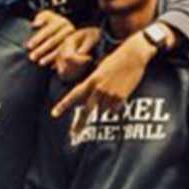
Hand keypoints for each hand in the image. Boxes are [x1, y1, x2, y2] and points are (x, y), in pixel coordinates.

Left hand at [27, 9, 77, 65]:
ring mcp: (72, 39)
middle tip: (32, 57)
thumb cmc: (50, 22)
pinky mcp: (73, 48)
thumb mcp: (46, 15)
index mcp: (61, 22)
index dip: (38, 38)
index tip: (29, 46)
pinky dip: (58, 61)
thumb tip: (35, 25)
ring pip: (59, 49)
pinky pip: (64, 55)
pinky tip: (51, 66)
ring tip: (40, 63)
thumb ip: (41, 18)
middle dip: (42, 49)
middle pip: (53, 40)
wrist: (62, 28)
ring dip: (49, 57)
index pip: (48, 30)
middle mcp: (68, 30)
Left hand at [52, 26, 168, 131]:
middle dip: (78, 125)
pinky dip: (115, 107)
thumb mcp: (101, 67)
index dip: (63, 105)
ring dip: (104, 107)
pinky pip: (114, 110)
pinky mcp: (121, 98)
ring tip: (112, 94)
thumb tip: (92, 93)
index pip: (74, 95)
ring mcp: (109, 94)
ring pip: (102, 110)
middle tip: (73, 135)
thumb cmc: (118, 57)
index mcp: (92, 80)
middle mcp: (98, 89)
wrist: (134, 54)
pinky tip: (120, 95)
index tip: (54, 113)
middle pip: (86, 111)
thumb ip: (95, 80)